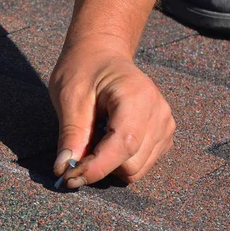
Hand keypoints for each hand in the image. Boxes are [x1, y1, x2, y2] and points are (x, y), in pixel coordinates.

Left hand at [48, 36, 174, 187]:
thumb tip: (65, 169)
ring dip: (109, 165)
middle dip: (100, 166)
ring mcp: (165, 125)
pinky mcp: (163, 135)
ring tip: (91, 139)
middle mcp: (159, 113)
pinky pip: (141, 164)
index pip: (124, 145)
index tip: (69, 177)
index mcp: (137, 97)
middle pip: (131, 164)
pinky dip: (119, 161)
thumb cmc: (84, 68)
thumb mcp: (69, 96)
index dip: (96, 167)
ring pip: (137, 169)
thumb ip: (71, 134)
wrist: (101, 53)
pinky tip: (105, 139)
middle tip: (73, 154)